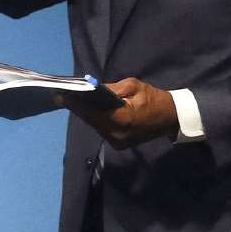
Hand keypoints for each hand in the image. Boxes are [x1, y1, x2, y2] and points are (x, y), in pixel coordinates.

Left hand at [55, 78, 177, 149]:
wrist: (171, 118)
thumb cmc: (153, 98)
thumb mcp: (133, 86)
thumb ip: (111, 89)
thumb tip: (91, 88)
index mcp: (122, 119)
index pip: (92, 112)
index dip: (75, 104)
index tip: (60, 96)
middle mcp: (116, 134)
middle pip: (90, 120)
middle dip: (78, 108)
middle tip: (62, 96)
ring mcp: (117, 142)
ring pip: (95, 125)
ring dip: (86, 114)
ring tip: (73, 101)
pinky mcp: (118, 145)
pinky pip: (102, 129)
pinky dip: (95, 120)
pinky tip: (89, 110)